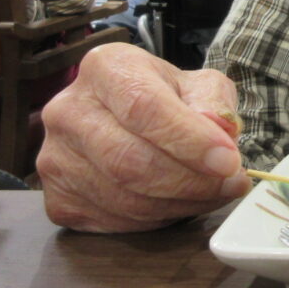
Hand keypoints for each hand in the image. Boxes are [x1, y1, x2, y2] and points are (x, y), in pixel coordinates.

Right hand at [38, 43, 251, 231]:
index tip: (229, 161)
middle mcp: (69, 110)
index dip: (190, 140)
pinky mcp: (57, 199)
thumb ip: (214, 103)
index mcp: (105, 67)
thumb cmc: (168, 95)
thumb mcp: (200, 84)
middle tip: (232, 183)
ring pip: (124, 197)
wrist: (128, 114)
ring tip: (216, 192)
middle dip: (191, 180)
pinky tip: (182, 202)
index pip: (144, 107)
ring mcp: (55, 157)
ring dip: (181, 202)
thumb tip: (221, 134)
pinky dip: (158, 219)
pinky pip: (114, 220)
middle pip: (130, 160)